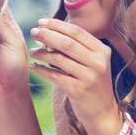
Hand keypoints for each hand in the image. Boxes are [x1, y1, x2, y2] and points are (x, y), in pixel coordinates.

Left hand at [28, 18, 121, 134]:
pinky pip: (55, 76)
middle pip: (68, 43)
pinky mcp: (79, 91)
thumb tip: (50, 30)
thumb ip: (78, 47)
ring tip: (33, 51)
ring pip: (60, 59)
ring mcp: (90, 77)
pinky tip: (34, 66)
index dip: (58, 25)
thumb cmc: (93, 82)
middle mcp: (98, 62)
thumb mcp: (93, 62)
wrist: (103, 112)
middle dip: (48, 35)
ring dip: (42, 53)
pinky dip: (42, 70)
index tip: (42, 22)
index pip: (77, 32)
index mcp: (102, 51)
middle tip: (33, 32)